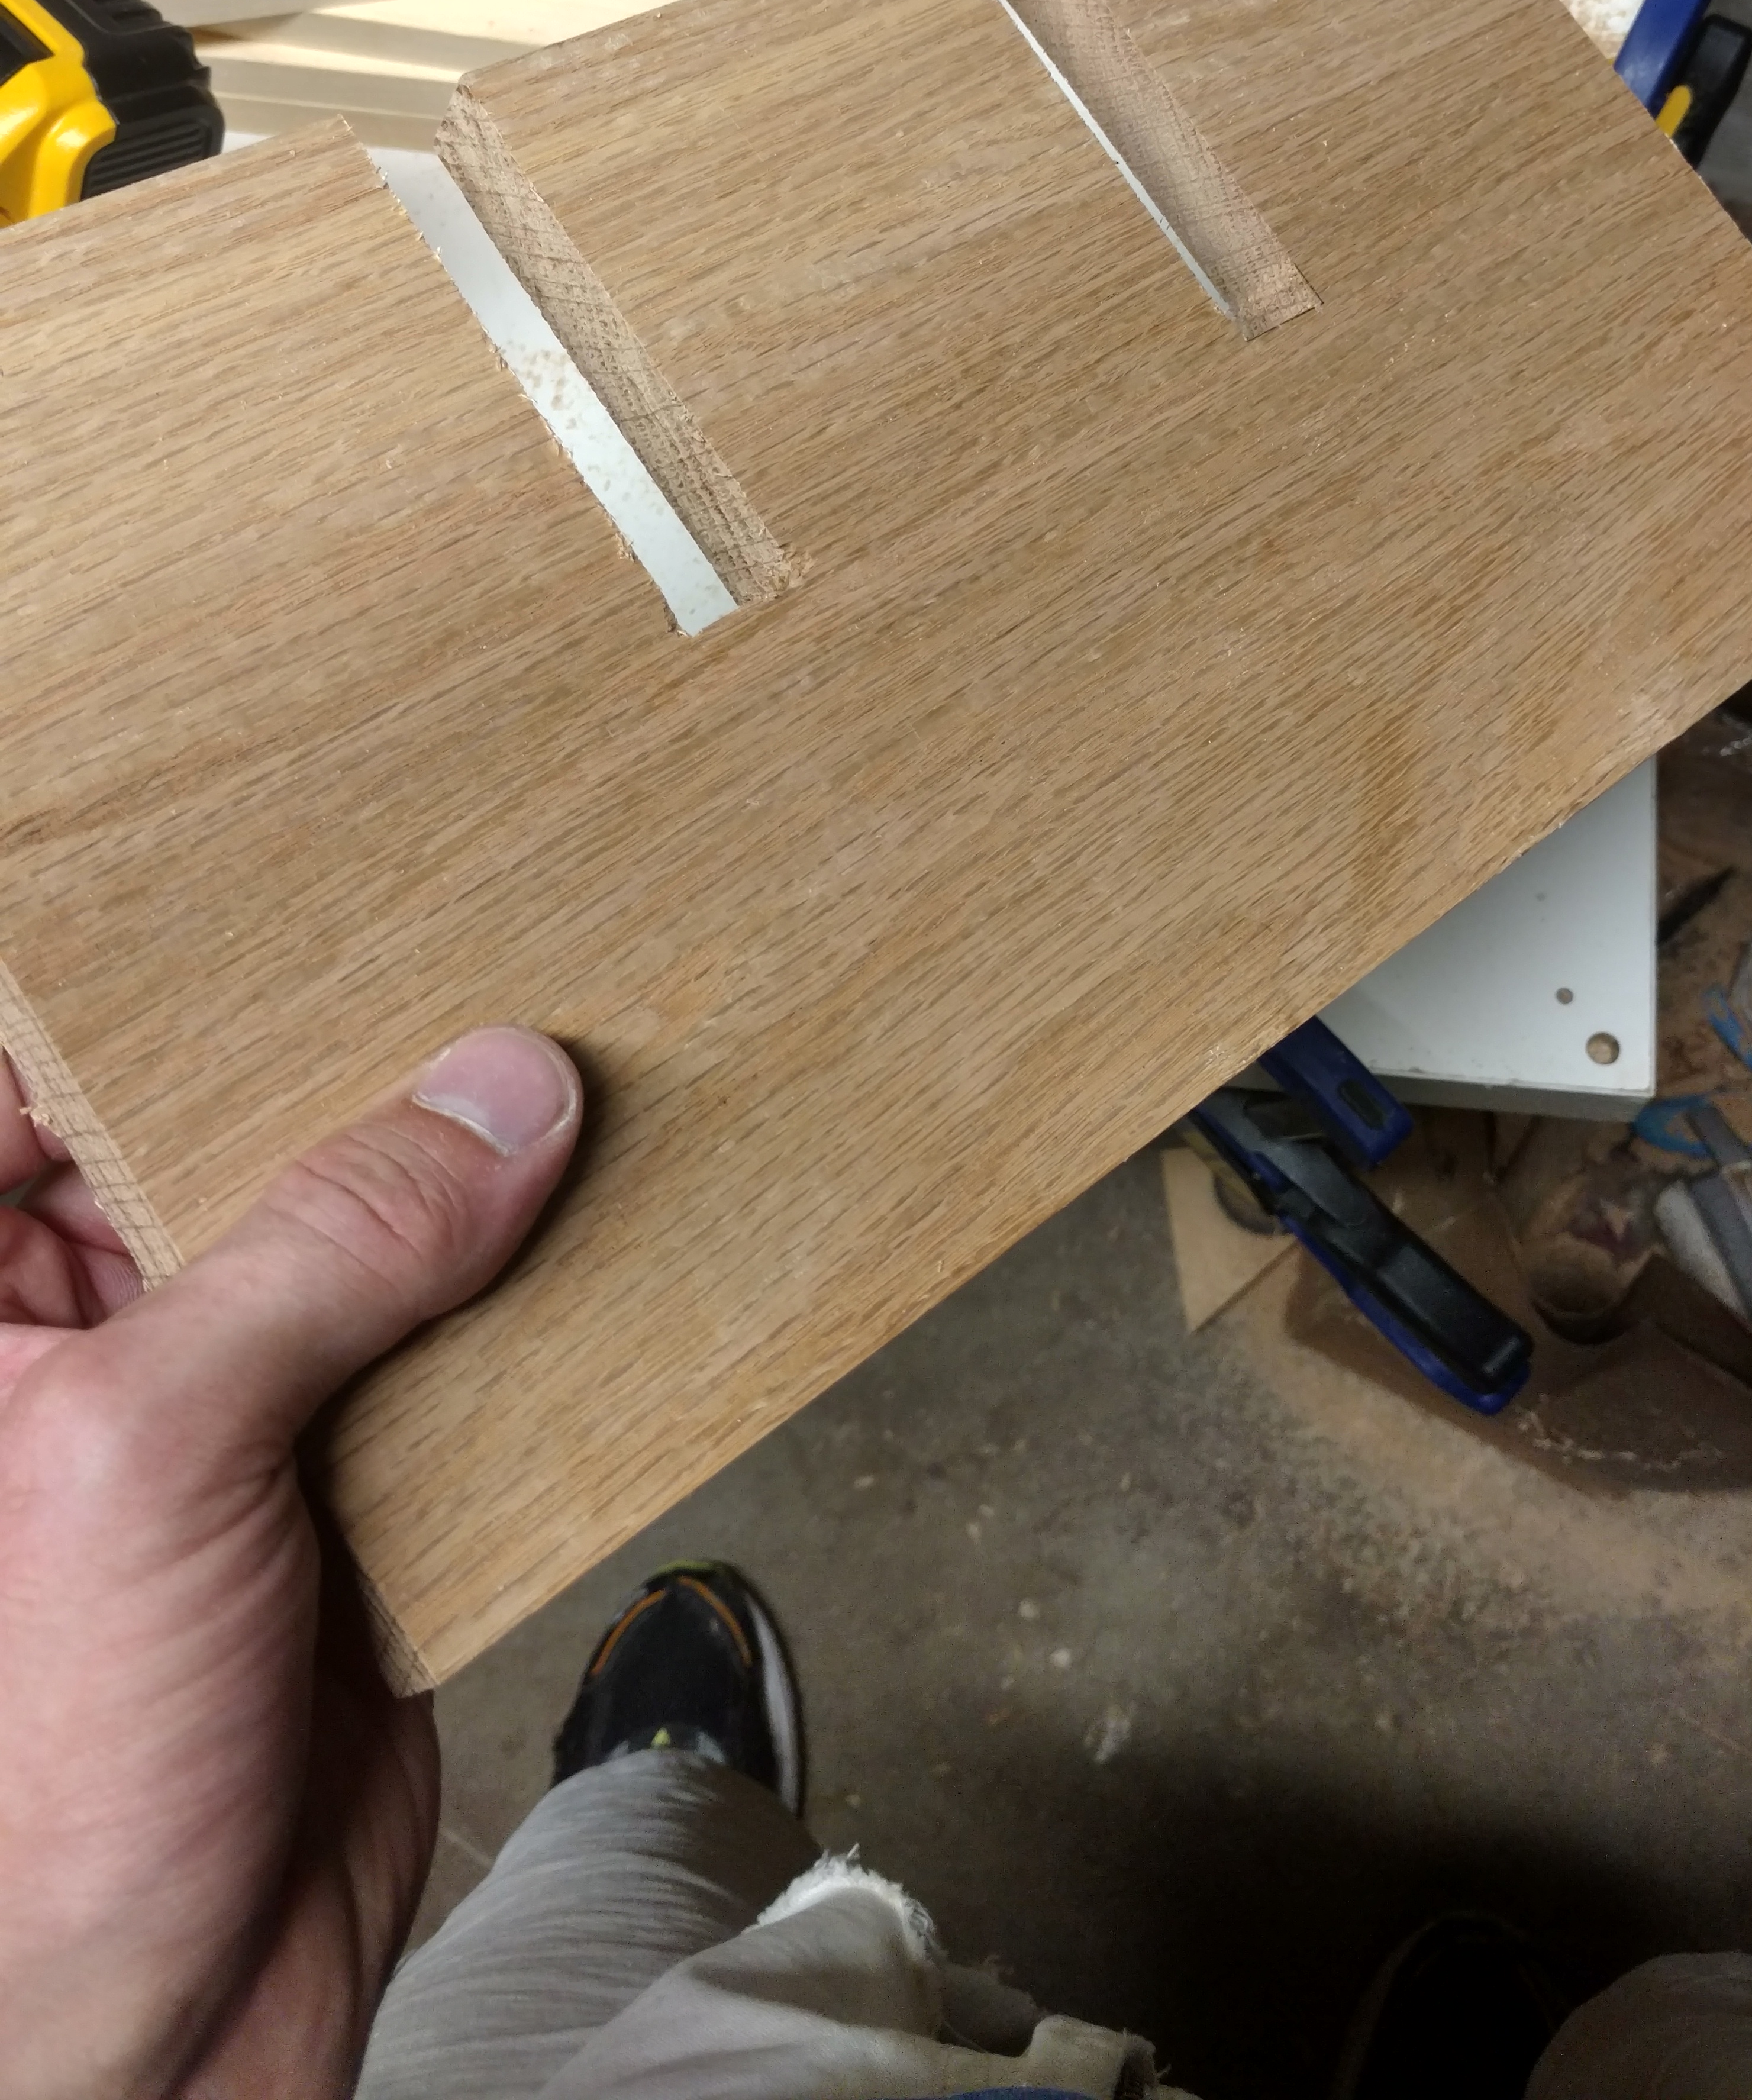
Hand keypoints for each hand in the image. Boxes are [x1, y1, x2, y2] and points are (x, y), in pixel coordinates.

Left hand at [0, 1024, 581, 2099]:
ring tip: (577, 1044)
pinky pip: (447, 1358)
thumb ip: (325, 1253)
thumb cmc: (30, 1793)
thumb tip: (489, 1095)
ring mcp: (219, 1422)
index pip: (45, 1063)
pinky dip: (531, 1304)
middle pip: (224, 1135)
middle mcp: (77, 1342)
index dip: (165, 962)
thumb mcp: (147, 1456)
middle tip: (490, 930)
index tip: (303, 857)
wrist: (150, 2060)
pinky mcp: (344, 1500)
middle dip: (356, 1060)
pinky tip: (608, 1223)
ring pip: (354, 1242)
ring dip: (464, 1179)